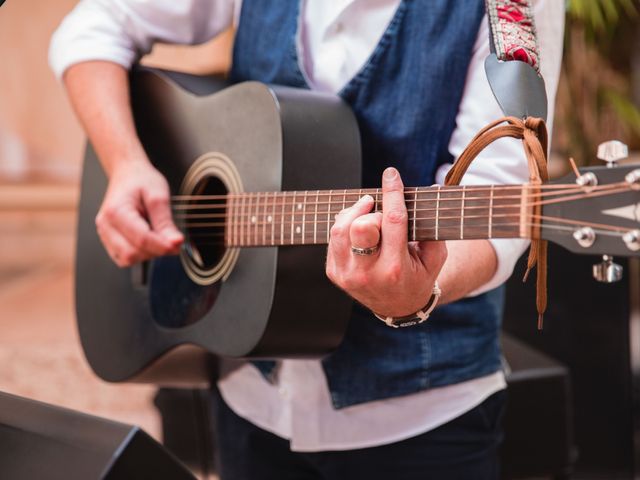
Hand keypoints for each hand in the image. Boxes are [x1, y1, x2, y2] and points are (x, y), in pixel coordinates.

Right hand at [95, 158, 183, 266]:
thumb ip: (165, 222)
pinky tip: (149, 239)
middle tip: (172, 239)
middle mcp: (106, 225)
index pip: (141, 239)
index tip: (178, 244)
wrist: (128, 174)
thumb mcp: (158, 195)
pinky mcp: (109, 241)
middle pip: (132, 253)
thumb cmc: (141, 180)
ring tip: (158, 234)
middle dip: (155, 250)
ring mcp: (105, 234)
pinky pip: (124, 258)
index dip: (162, 246)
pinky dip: (140, 253)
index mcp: (116, 211)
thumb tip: (175, 243)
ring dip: (148, 253)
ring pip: (128, 259)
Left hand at [326, 167, 446, 316]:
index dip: (392, 193)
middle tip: (378, 208)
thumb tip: (432, 190)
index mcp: (395, 268)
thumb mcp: (435, 258)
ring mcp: (347, 275)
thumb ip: (433, 229)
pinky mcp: (334, 273)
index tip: (391, 175)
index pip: (392, 221)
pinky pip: (334, 238)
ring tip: (367, 209)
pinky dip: (345, 224)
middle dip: (371, 211)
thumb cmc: (418, 275)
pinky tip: (357, 224)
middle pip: (360, 227)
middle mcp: (368, 273)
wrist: (398, 307)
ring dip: (354, 212)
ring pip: (340, 229)